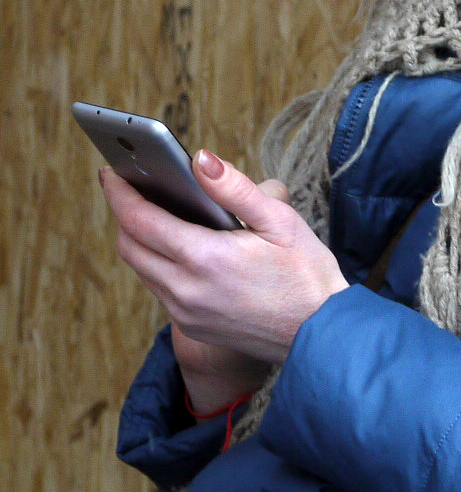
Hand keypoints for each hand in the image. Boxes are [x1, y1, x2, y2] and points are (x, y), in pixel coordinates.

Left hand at [101, 151, 347, 387]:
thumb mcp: (280, 220)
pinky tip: (177, 245)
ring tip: (151, 210)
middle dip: (124, 212)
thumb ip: (235, 188)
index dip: (120, 192)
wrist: (319, 332)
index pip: (141, 220)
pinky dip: (156, 261)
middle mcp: (185, 289)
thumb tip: (199, 160)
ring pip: (141, 268)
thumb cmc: (306, 272)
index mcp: (205, 258)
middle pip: (130, 245)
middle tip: (129, 185)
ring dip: (138, 238)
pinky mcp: (192, 326)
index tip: (111, 171)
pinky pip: (159, 288)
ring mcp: (186, 312)